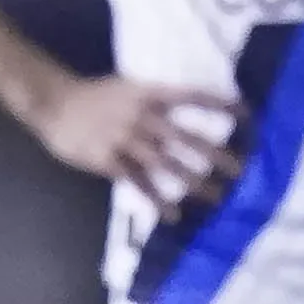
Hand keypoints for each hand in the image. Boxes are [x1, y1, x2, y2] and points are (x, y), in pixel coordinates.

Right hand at [30, 72, 242, 208]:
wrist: (56, 104)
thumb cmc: (94, 96)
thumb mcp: (128, 88)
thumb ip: (154, 101)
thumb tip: (183, 111)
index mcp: (149, 94)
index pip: (192, 97)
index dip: (219, 105)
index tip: (248, 115)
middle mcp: (143, 116)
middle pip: (187, 137)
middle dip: (215, 154)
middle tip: (241, 170)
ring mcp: (127, 139)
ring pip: (167, 164)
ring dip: (194, 181)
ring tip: (217, 197)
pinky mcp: (110, 160)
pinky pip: (139, 183)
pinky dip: (157, 200)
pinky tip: (173, 215)